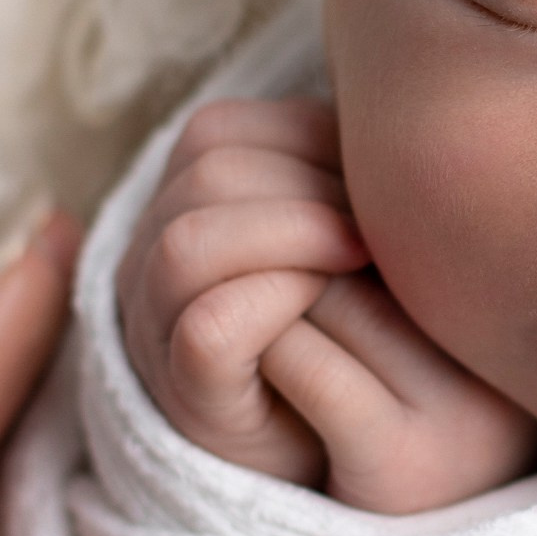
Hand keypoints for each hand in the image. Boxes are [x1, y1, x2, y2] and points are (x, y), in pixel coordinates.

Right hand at [117, 94, 536, 511]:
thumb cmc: (368, 321)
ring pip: (192, 242)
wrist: (372, 446)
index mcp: (184, 206)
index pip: (218, 133)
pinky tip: (329, 297)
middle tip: (381, 222)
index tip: (377, 176)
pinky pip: (208, 326)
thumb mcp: (350, 225)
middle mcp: (149, 260)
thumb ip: (337, 167)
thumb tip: (387, 89)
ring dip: (291, 234)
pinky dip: (273, 299)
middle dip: (305, 187)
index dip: (304, 139)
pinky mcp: (188, 398)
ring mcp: (158, 329)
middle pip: (204, 173)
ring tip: (365, 255)